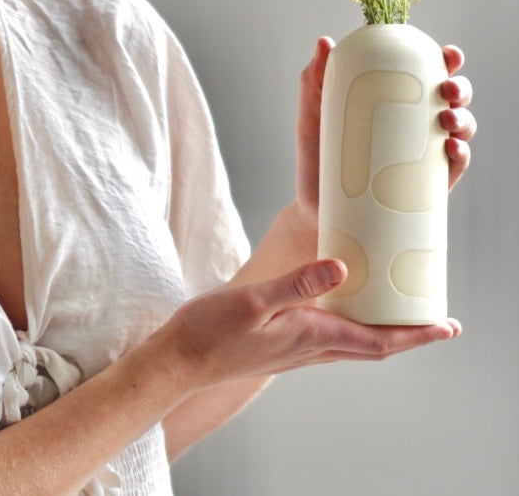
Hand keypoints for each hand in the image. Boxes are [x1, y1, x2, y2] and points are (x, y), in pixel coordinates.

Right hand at [167, 258, 460, 386]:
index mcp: (310, 335)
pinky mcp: (280, 347)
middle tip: (436, 322)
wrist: (180, 360)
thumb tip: (343, 269)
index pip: (377, 340)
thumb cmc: (211, 329)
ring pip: (353, 346)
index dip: (415, 335)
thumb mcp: (253, 299)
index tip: (447, 327)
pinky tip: (342, 313)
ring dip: (382, 334)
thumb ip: (297, 283)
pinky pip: (330, 341)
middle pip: (373, 347)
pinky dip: (352, 330)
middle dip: (408, 337)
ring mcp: (294, 351)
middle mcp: (309, 348)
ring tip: (398, 316)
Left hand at [293, 37, 476, 232]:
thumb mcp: (313, 114)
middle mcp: (413, 124)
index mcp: (392, 100)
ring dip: (463, 120)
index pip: (425, 74)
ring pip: (459, 129)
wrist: (316, 208)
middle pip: (450, 99)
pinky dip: (460, 154)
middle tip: (447, 89)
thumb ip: (315, 79)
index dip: (444, 61)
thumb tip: (325, 42)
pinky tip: (451, 148)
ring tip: (447, 120)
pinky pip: (454, 167)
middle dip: (460, 88)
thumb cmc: (318, 156)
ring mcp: (422, 154)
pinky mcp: (425, 185)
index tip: (447, 53)